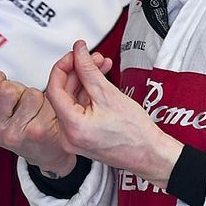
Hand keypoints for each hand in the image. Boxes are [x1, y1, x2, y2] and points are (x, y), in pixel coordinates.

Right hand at [0, 52, 110, 175]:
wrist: (47, 146)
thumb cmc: (21, 120)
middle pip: (5, 89)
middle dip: (16, 87)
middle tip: (19, 101)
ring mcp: (14, 134)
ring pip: (27, 93)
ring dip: (32, 95)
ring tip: (32, 108)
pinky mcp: (36, 132)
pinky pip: (42, 100)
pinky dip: (47, 100)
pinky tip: (43, 114)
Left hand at [46, 40, 182, 187]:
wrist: (150, 154)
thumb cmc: (135, 133)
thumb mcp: (109, 95)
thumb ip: (89, 70)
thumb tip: (79, 52)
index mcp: (72, 127)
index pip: (54, 89)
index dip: (64, 66)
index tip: (75, 53)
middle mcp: (68, 136)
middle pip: (64, 94)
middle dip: (79, 72)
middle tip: (93, 57)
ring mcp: (75, 138)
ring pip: (73, 101)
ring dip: (85, 81)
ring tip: (101, 66)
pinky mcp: (83, 137)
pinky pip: (80, 111)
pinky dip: (89, 95)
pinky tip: (101, 82)